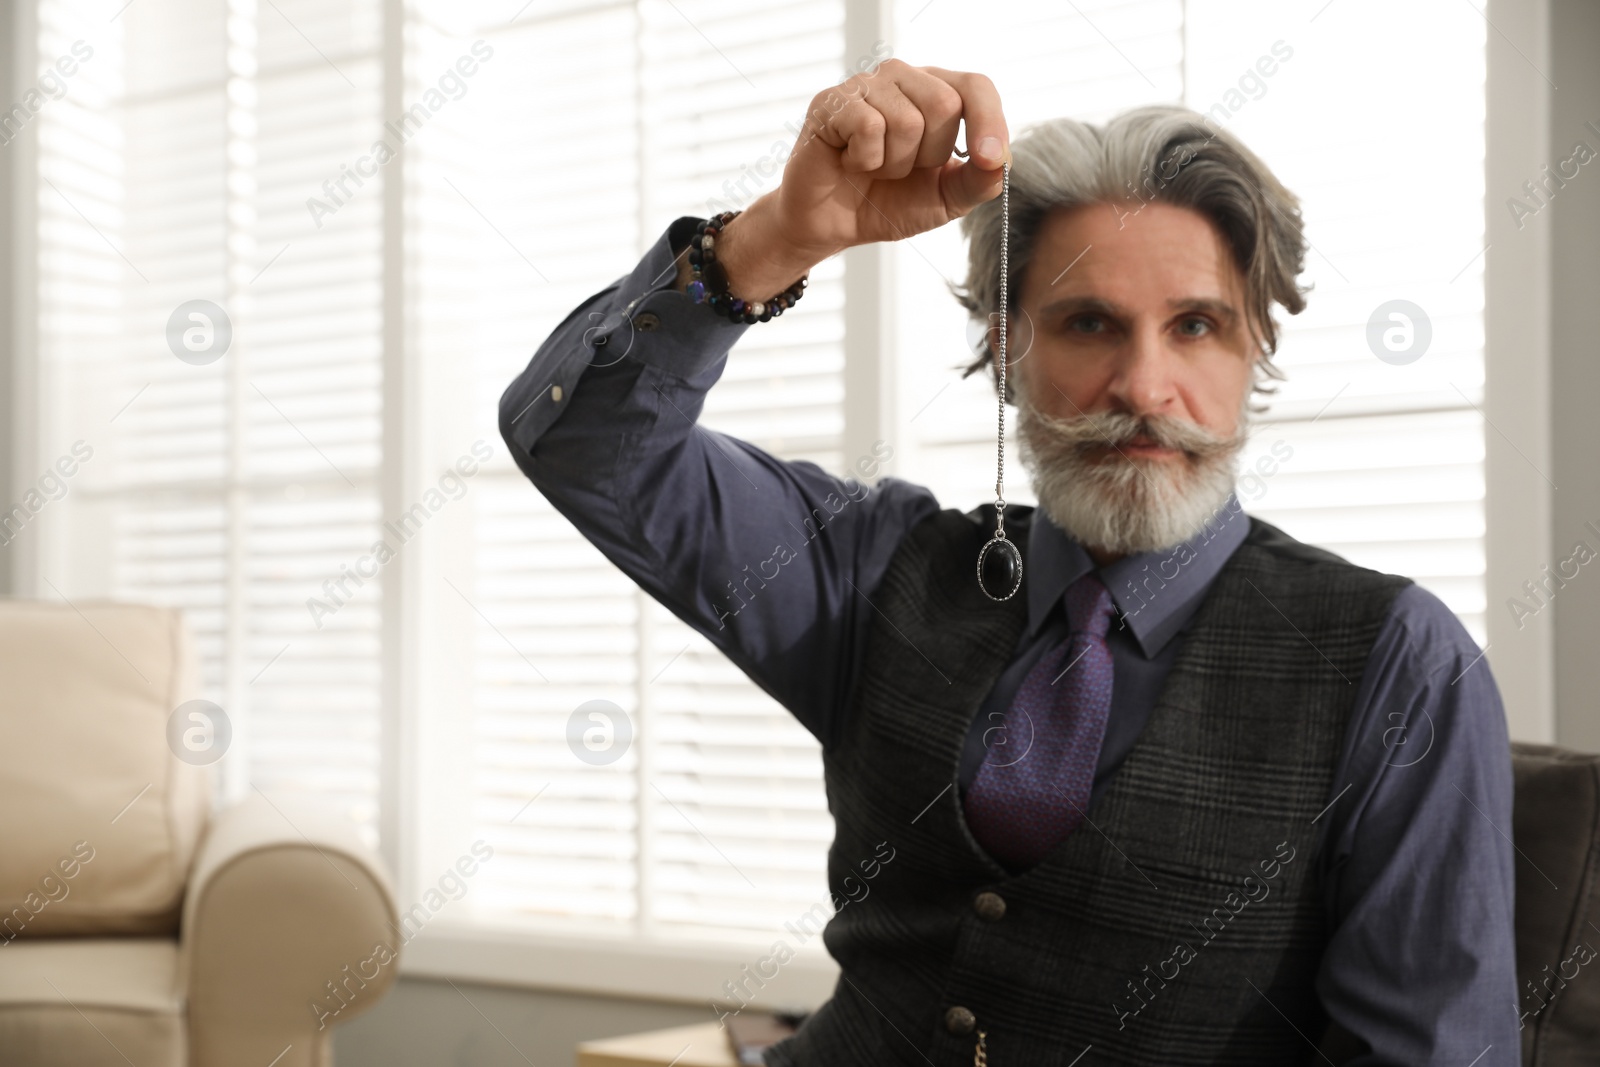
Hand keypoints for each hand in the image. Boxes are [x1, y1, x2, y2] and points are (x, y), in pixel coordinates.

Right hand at [712, 60, 1009, 299]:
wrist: (833, 225)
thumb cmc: (888, 203)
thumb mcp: (946, 198)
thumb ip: (981, 180)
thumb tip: (1000, 159)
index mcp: (936, 92)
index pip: (976, 86)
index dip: (989, 121)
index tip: (990, 159)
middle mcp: (902, 78)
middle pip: (945, 103)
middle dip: (929, 154)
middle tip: (902, 169)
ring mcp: (865, 85)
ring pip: (906, 119)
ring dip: (893, 163)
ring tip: (875, 167)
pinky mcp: (832, 102)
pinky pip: (868, 126)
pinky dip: (865, 160)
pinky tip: (851, 163)